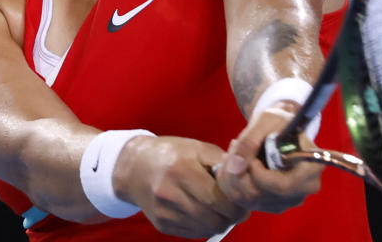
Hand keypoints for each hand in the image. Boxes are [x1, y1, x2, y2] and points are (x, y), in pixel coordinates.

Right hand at [113, 135, 248, 238]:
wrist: (135, 167)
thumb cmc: (172, 154)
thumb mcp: (198, 148)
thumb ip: (223, 163)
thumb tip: (246, 180)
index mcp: (182, 170)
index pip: (219, 199)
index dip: (238, 205)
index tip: (245, 201)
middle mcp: (170, 193)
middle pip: (214, 219)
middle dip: (232, 217)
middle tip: (238, 209)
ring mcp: (164, 212)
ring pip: (206, 229)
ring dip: (220, 223)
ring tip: (222, 210)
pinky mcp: (161, 224)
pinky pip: (193, 234)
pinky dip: (205, 227)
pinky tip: (206, 213)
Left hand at [216, 103, 322, 213]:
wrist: (280, 127)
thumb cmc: (278, 120)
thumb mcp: (264, 121)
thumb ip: (249, 142)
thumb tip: (235, 167)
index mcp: (312, 166)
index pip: (282, 185)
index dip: (258, 174)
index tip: (249, 155)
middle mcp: (305, 188)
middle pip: (262, 195)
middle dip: (239, 174)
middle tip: (233, 149)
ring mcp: (290, 199)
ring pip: (249, 200)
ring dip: (232, 177)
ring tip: (234, 153)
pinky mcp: (275, 204)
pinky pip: (246, 202)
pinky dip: (233, 184)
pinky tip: (236, 165)